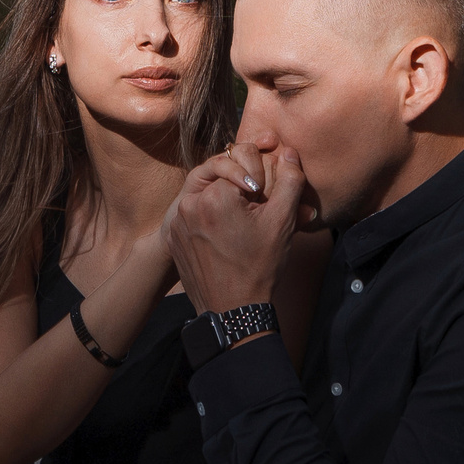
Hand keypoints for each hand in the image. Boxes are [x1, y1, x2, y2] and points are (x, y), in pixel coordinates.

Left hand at [165, 139, 307, 313]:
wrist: (233, 310)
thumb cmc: (259, 266)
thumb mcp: (283, 221)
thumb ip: (290, 180)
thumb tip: (287, 152)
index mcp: (214, 194)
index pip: (242, 164)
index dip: (260, 181)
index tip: (266, 203)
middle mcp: (188, 203)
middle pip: (223, 180)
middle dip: (243, 191)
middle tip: (256, 215)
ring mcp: (177, 222)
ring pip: (208, 197)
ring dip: (226, 205)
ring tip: (241, 228)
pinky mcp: (173, 237)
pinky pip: (194, 216)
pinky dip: (210, 221)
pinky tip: (225, 240)